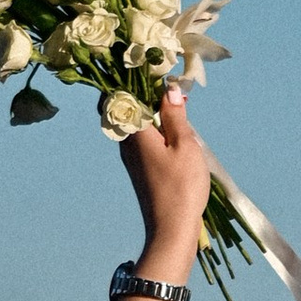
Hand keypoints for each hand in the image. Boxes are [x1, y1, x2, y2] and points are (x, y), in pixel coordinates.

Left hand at [120, 85, 213, 284]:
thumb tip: (168, 89)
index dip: (129, 79)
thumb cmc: (181, 187)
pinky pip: (141, 140)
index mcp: (132, 132)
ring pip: (133, 125)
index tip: (150, 70)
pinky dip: (153, 130)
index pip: (116, 95)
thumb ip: (174, 115)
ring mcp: (130, 158)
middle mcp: (125, 143)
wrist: (172, 230)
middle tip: (168, 87)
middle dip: (141, 93)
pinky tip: (172, 132)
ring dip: (150, 112)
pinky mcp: (139, 170)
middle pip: (123, 109)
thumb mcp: (184, 145)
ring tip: (175, 107)